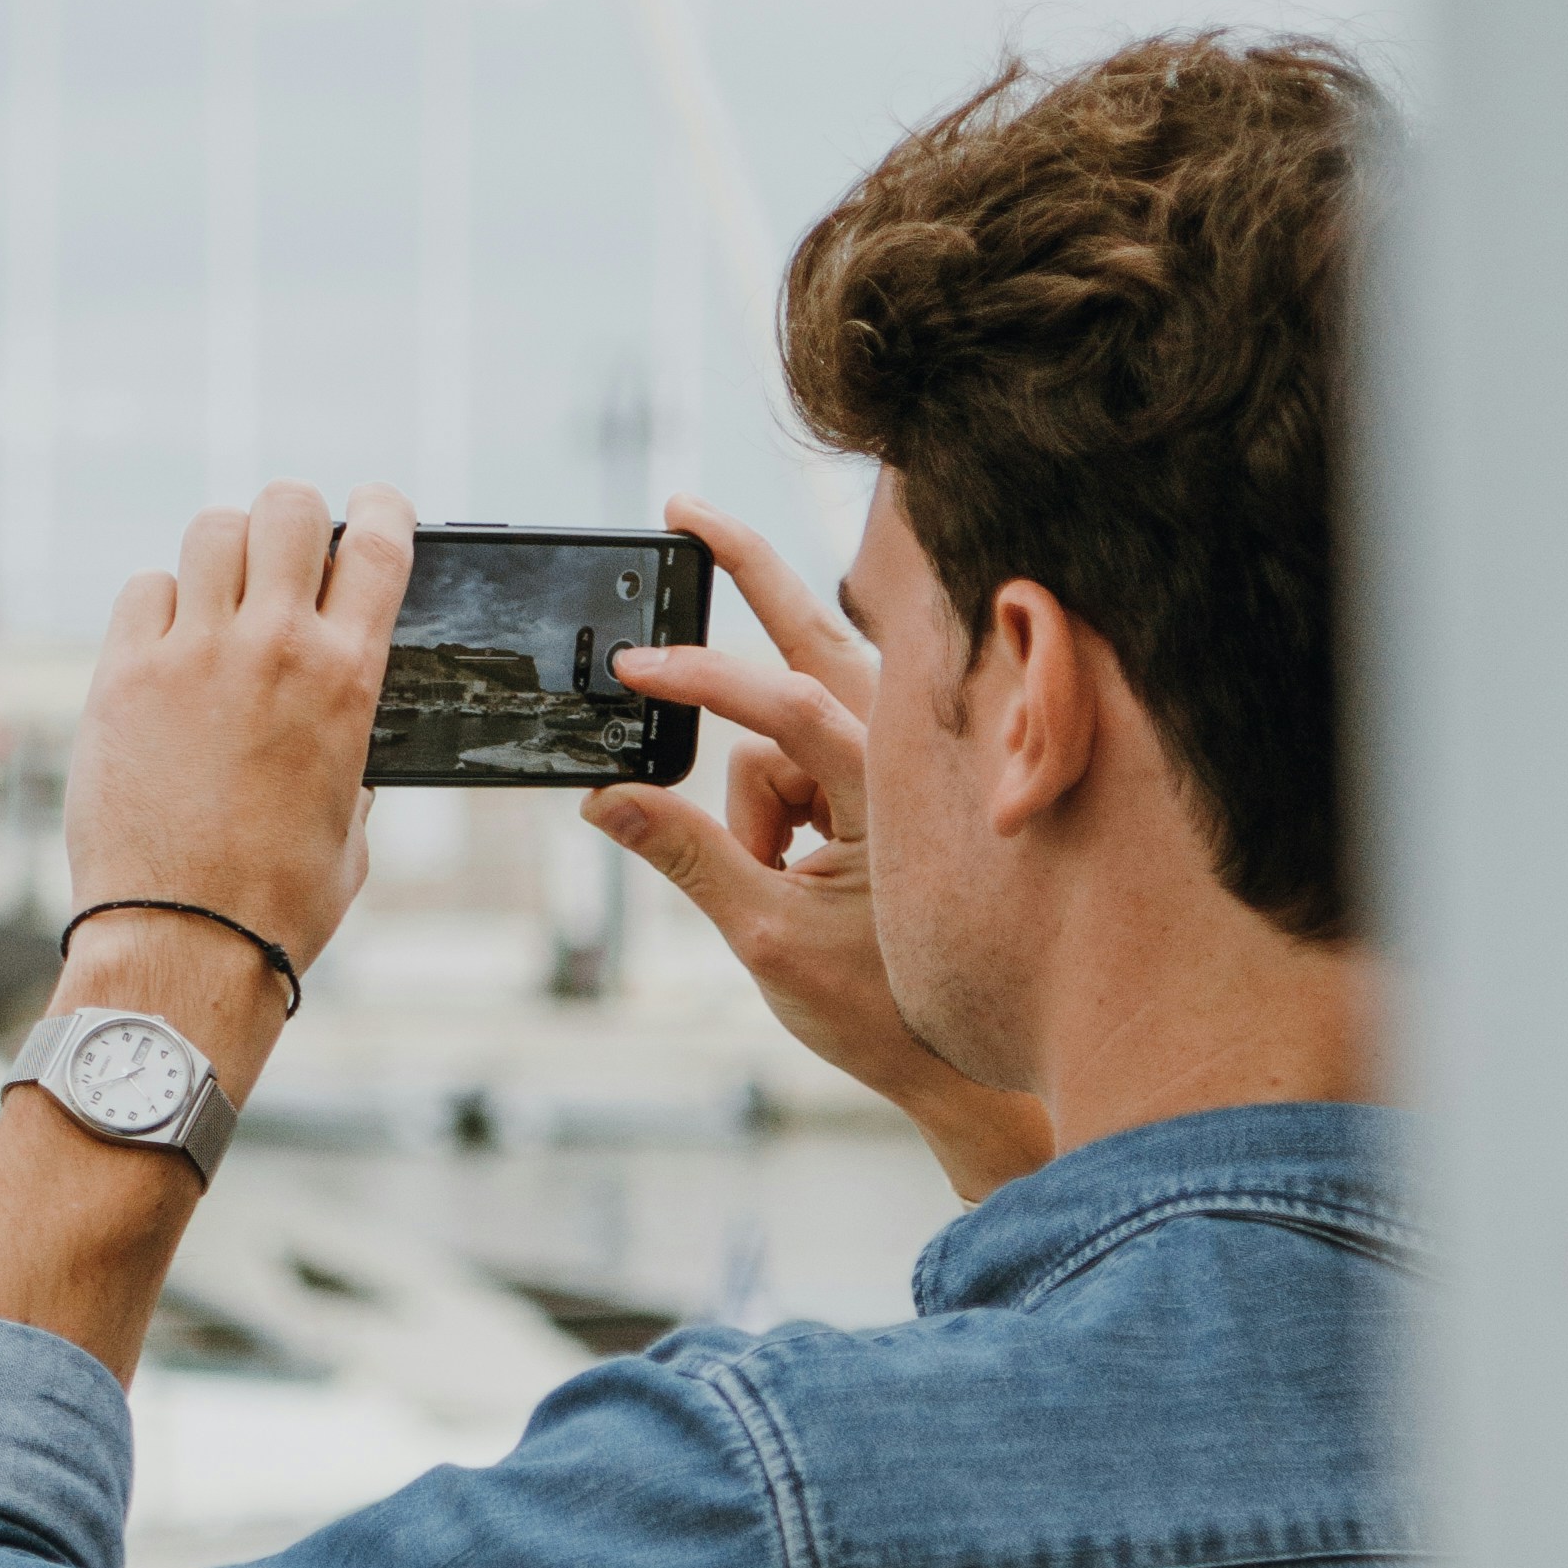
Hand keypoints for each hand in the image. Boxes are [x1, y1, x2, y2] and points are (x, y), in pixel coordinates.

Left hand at [66, 480, 413, 995]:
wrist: (183, 943)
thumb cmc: (277, 903)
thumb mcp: (351, 822)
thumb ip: (351, 755)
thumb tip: (341, 735)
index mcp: (346, 680)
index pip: (379, 545)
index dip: (381, 509)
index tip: (374, 507)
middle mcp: (272, 648)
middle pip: (287, 507)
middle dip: (295, 517)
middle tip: (289, 551)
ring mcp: (189, 655)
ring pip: (210, 530)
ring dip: (225, 550)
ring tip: (222, 591)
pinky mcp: (121, 677)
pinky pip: (143, 591)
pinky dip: (160, 604)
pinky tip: (165, 645)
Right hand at [587, 495, 1050, 1206]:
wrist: (965, 1059)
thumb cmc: (886, 1005)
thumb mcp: (767, 938)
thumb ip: (683, 855)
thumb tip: (602, 797)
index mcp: (894, 792)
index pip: (786, 705)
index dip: (703, 678)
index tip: (632, 666)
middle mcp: (906, 756)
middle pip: (810, 634)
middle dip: (742, 565)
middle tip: (681, 508)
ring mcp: (896, 763)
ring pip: (783, 732)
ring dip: (756, 797)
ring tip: (782, 881)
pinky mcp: (883, 781)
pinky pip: (795, 764)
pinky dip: (773, 807)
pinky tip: (794, 870)